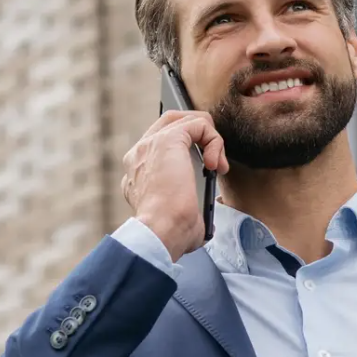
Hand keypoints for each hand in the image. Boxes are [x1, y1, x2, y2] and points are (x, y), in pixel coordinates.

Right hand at [120, 110, 229, 259]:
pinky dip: (214, 141)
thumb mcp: (177, 220)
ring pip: (187, 121)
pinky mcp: (167, 140)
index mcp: (138, 174)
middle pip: (171, 123)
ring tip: (218, 166)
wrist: (160, 233)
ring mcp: (150, 145)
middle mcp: (140, 155)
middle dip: (199, 135)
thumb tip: (206, 222)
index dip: (188, 150)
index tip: (204, 171)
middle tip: (214, 162)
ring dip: (211, 140)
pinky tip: (216, 164)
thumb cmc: (169, 235)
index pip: (162, 145)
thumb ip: (187, 210)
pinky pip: (198, 125)